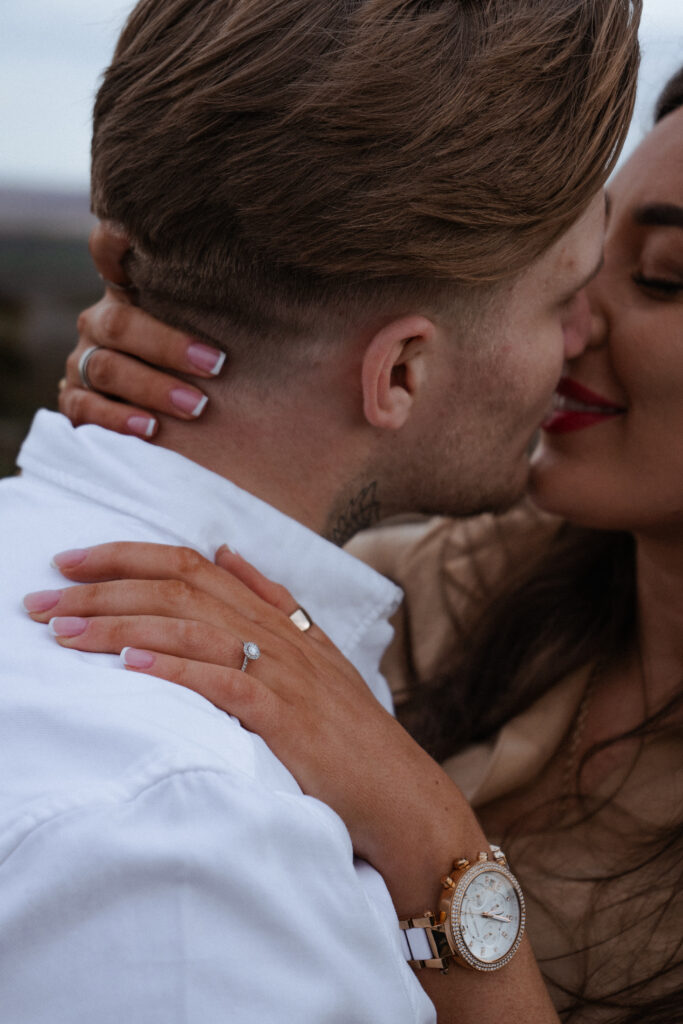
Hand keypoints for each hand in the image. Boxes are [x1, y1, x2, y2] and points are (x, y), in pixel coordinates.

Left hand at [24, 541, 476, 888]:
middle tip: (41, 599)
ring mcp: (283, 671)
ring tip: (63, 633)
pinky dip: (174, 668)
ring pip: (190, 628)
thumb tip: (226, 552)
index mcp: (276, 616)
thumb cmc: (350, 729)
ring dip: (120, 626)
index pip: (190, 564)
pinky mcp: (286, 715)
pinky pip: (222, 681)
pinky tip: (131, 665)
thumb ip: (272, 598)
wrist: (399, 791)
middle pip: (178, 589)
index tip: (71, 561)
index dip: (126, 556)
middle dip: (102, 589)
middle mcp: (276, 633)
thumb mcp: (316, 651)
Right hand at [59, 221, 224, 438]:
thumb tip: (292, 290)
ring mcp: (83, 362)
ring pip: (105, 367)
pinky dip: (118, 419)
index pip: (109, 255)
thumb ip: (227, 309)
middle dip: (168, 345)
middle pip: (119, 323)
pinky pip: (85, 408)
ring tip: (197, 406)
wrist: (174, 425)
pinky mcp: (76, 403)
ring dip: (153, 388)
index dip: (113, 244)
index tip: (129, 232)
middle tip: (216, 365)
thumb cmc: (206, 368)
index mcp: (128, 295)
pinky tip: (151, 428)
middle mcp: (99, 323)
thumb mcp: (216, 333)